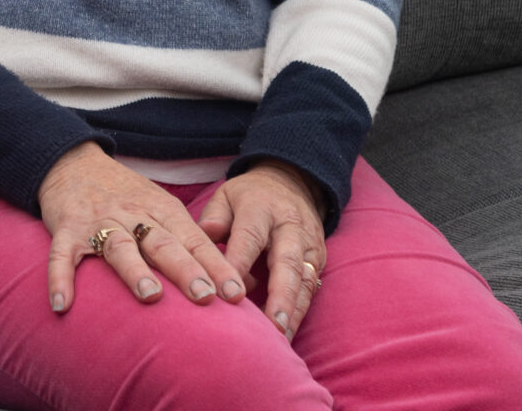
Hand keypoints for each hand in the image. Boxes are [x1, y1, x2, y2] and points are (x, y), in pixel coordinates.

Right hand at [39, 143, 245, 315]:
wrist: (72, 162)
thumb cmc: (126, 194)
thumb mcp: (161, 207)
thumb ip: (190, 241)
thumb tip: (234, 284)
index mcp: (161, 210)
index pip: (194, 240)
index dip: (216, 266)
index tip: (237, 294)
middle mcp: (132, 214)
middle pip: (162, 242)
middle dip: (185, 269)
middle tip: (205, 296)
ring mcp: (99, 221)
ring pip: (119, 246)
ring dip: (134, 270)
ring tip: (150, 296)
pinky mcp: (66, 229)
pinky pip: (62, 255)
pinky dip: (60, 278)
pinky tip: (63, 304)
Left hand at [196, 160, 327, 337]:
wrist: (292, 182)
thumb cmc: (249, 196)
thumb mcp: (226, 195)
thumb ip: (214, 217)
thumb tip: (203, 236)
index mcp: (261, 208)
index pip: (249, 237)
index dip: (240, 264)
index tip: (229, 292)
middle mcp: (289, 226)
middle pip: (287, 262)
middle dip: (279, 296)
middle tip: (270, 326)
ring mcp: (308, 243)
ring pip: (304, 279)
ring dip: (293, 311)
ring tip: (280, 338)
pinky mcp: (318, 258)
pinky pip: (311, 286)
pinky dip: (300, 310)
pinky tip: (286, 332)